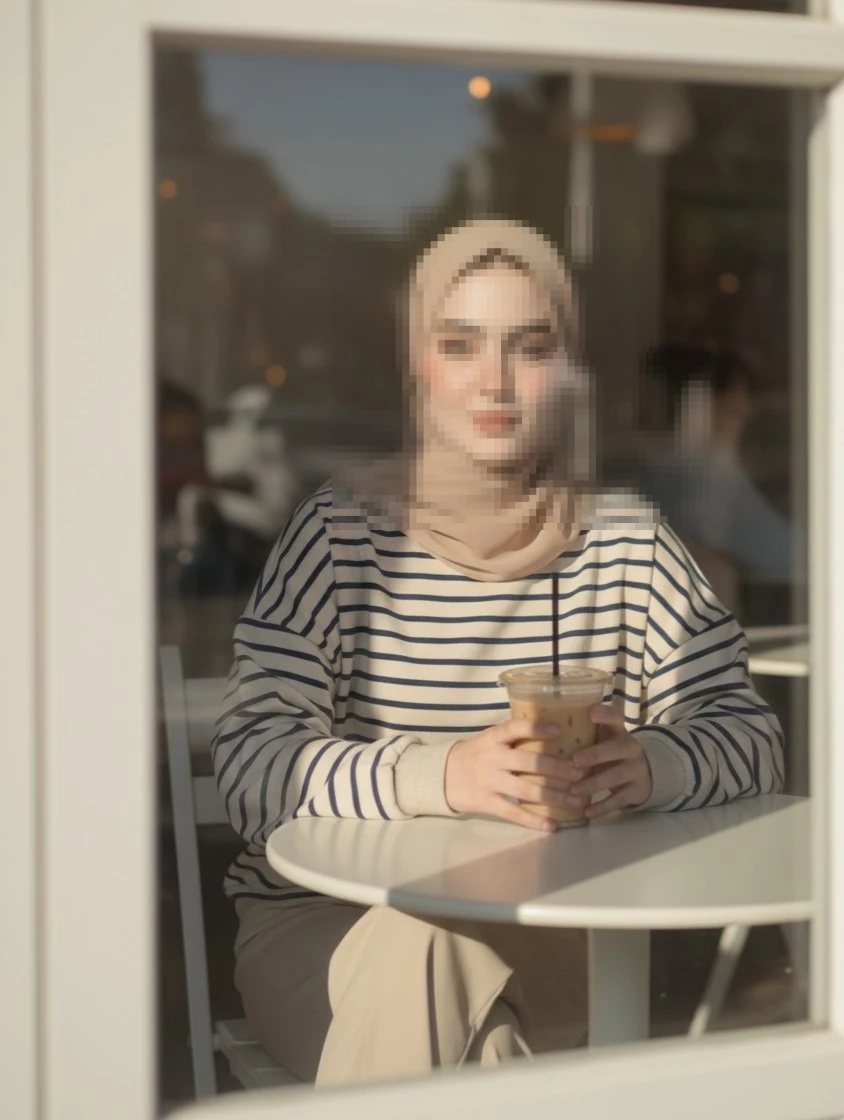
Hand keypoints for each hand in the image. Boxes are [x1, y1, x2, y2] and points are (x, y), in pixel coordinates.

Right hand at [444, 719, 583, 832]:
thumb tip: (558, 734)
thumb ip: (515, 739)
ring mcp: (488, 781)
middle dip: (556, 768)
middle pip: (527, 762)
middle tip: (579, 773)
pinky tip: (552, 825)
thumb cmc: (476, 754)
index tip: (559, 730)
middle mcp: (491, 757)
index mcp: (493, 737)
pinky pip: (513, 813)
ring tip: (575, 800)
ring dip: (553, 796)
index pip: (514, 728)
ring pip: (526, 790)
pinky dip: (534, 820)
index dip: (536, 728)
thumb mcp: (490, 740)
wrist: (442, 776)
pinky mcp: (486, 802)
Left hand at [566, 705, 652, 819]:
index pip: (616, 717)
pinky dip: (602, 807)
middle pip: (616, 748)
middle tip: (575, 761)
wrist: (642, 774)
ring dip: (594, 783)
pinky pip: (619, 800)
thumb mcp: (603, 738)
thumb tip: (541, 723)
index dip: (605, 714)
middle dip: (595, 755)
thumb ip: (582, 731)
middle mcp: (629, 748)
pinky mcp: (635, 792)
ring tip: (573, 790)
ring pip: (616, 776)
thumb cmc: (609, 752)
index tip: (591, 713)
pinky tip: (586, 811)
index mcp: (618, 731)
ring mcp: (635, 770)